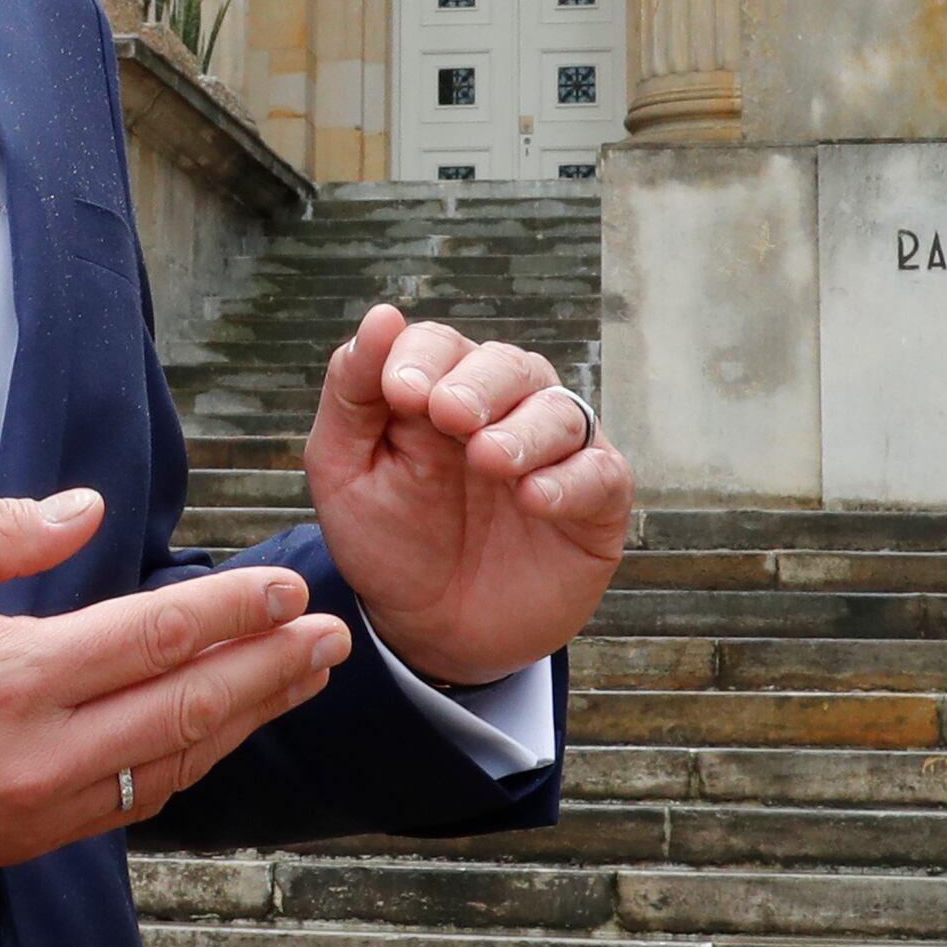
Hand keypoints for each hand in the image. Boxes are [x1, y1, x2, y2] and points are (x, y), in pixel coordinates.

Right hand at [0, 490, 347, 883]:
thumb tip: (87, 509)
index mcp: (10, 677)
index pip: (156, 637)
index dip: (237, 611)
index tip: (289, 586)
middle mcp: (37, 756)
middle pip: (188, 708)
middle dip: (271, 670)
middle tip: (334, 638)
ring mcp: (33, 812)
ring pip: (170, 767)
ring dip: (242, 723)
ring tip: (295, 683)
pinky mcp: (17, 846)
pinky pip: (128, 807)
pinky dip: (183, 767)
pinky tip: (211, 737)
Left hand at [306, 307, 634, 688]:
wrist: (430, 631)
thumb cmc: (388, 540)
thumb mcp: (345, 470)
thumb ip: (351, 394)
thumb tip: (381, 315)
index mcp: (441, 388)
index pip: (439, 346)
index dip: (421, 357)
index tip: (399, 392)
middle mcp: (505, 407)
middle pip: (507, 365)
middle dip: (479, 384)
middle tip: (449, 415)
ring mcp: (555, 452)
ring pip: (560, 411)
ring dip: (525, 430)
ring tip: (489, 459)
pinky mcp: (596, 501)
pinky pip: (600, 473)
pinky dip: (571, 480)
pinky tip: (534, 498)